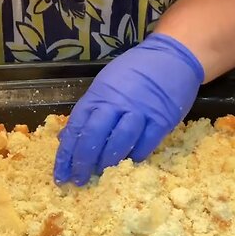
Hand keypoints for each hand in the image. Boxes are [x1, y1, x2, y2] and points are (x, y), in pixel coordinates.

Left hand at [54, 33, 204, 185]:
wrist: (173, 55)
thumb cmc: (136, 71)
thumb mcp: (106, 84)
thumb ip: (88, 110)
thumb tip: (67, 137)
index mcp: (99, 94)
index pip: (76, 128)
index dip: (66, 154)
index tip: (61, 174)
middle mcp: (116, 103)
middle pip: (94, 137)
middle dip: (83, 162)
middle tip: (79, 180)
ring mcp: (140, 111)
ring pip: (118, 142)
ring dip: (107, 161)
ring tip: (101, 173)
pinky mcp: (162, 119)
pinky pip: (145, 144)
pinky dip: (135, 156)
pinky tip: (128, 164)